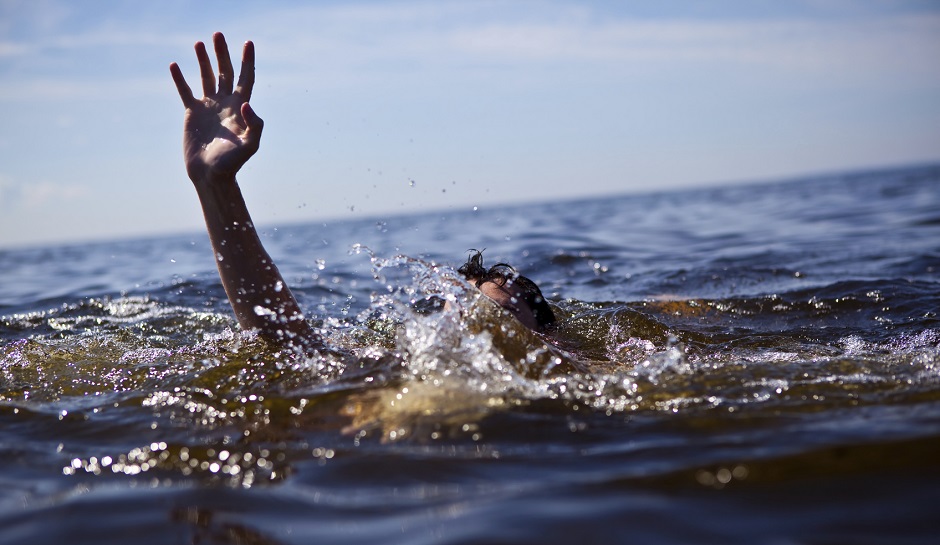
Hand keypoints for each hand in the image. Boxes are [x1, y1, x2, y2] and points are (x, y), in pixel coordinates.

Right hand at [170, 32, 261, 183]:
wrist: (211, 174)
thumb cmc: (232, 163)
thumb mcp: (250, 146)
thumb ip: (254, 125)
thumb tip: (247, 104)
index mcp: (240, 108)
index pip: (245, 78)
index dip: (247, 61)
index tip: (248, 43)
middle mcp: (225, 104)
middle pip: (225, 72)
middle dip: (222, 53)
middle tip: (217, 34)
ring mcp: (208, 107)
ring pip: (206, 77)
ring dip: (203, 60)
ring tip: (199, 43)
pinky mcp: (192, 113)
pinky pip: (185, 91)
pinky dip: (180, 78)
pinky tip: (175, 65)